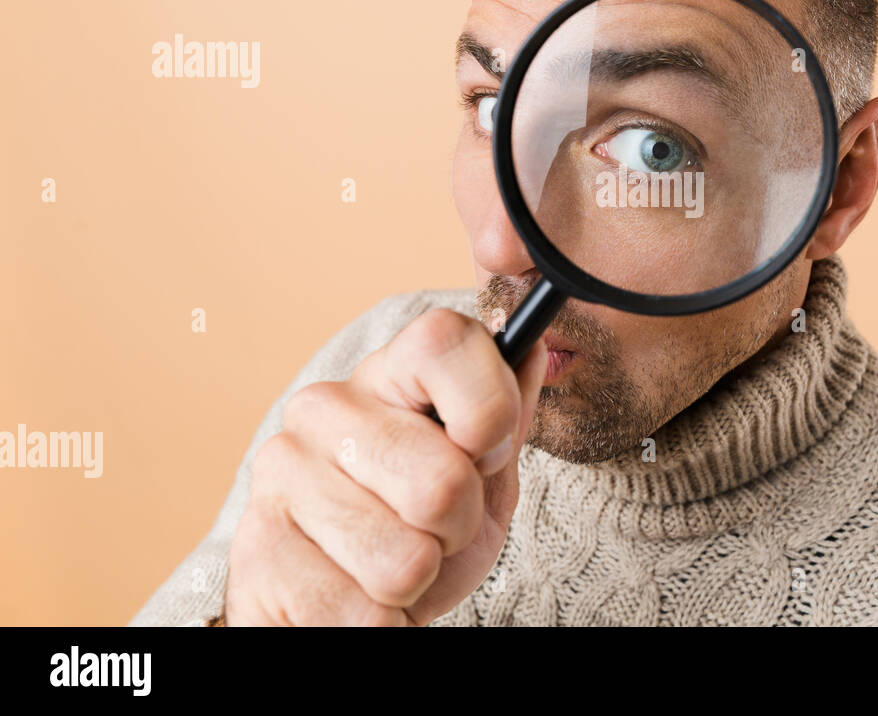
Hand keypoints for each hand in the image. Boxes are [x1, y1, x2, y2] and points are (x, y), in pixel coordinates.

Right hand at [225, 309, 544, 624]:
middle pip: (443, 479)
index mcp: (387, 374)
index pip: (443, 342)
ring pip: (404, 558)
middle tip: (433, 532)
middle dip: (457, 528)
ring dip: (416, 582)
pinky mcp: (256, 546)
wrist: (345, 608)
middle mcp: (325, 407)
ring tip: (394, 567)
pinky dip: (378, 623)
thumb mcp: (483, 477)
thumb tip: (533, 349)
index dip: (488, 407)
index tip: (485, 453)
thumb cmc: (420, 533)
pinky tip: (356, 596)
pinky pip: (359, 611)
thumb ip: (506, 419)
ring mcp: (282, 470)